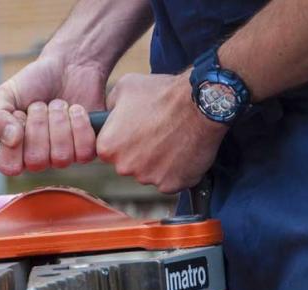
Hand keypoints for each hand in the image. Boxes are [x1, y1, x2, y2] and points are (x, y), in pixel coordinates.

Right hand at [0, 56, 107, 175]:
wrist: (68, 67)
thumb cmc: (33, 83)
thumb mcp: (4, 94)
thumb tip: (11, 140)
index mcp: (14, 151)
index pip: (9, 167)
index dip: (14, 142)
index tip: (19, 116)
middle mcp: (38, 159)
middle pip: (36, 161)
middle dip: (39, 124)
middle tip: (40, 105)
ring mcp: (62, 157)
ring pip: (60, 157)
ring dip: (59, 121)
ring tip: (58, 104)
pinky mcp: (86, 150)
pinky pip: (83, 151)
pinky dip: (79, 123)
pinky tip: (75, 110)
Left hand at [97, 72, 228, 192]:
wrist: (200, 103)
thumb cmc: (162, 93)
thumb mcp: (124, 87)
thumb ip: (109, 107)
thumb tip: (108, 117)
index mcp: (108, 147)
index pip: (110, 151)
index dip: (124, 140)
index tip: (138, 130)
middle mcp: (124, 167)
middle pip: (129, 165)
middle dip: (140, 153)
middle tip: (157, 133)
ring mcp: (148, 178)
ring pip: (150, 173)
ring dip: (159, 161)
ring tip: (173, 139)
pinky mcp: (171, 185)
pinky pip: (171, 180)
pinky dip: (177, 170)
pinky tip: (183, 150)